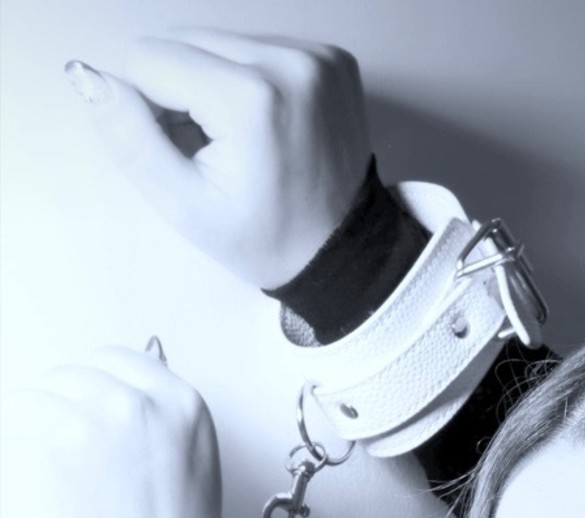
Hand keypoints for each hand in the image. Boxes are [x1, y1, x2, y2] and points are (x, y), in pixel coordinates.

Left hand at [0, 344, 220, 517]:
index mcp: (181, 408)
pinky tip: (36, 506)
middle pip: (65, 378)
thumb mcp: (191, 472)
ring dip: (28, 440)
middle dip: (60, 416)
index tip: (90, 419)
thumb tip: (113, 392)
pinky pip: (5, 443)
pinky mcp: (34, 452)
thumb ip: (156, 423)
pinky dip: (11, 472)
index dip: (96, 392)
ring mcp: (80, 427)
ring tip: (56, 494)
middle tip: (73, 474)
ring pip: (24, 405)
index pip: (115, 360)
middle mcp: (132, 408)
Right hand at [66, 29, 371, 288]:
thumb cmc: (267, 238)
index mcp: (250, 98)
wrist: (342, 254)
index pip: (150, 58)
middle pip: (186, 41)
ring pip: (221, 42)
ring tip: (247, 142)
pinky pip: (260, 48)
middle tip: (219, 152)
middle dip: (185, 93)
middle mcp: (289, 63)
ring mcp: (317, 57)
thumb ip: (129, 137)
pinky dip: (252, 81)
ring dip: (217, 84)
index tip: (190, 152)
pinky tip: (271, 127)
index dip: (153, 108)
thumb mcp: (185, 206)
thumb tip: (86, 75)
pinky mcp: (332, 58)